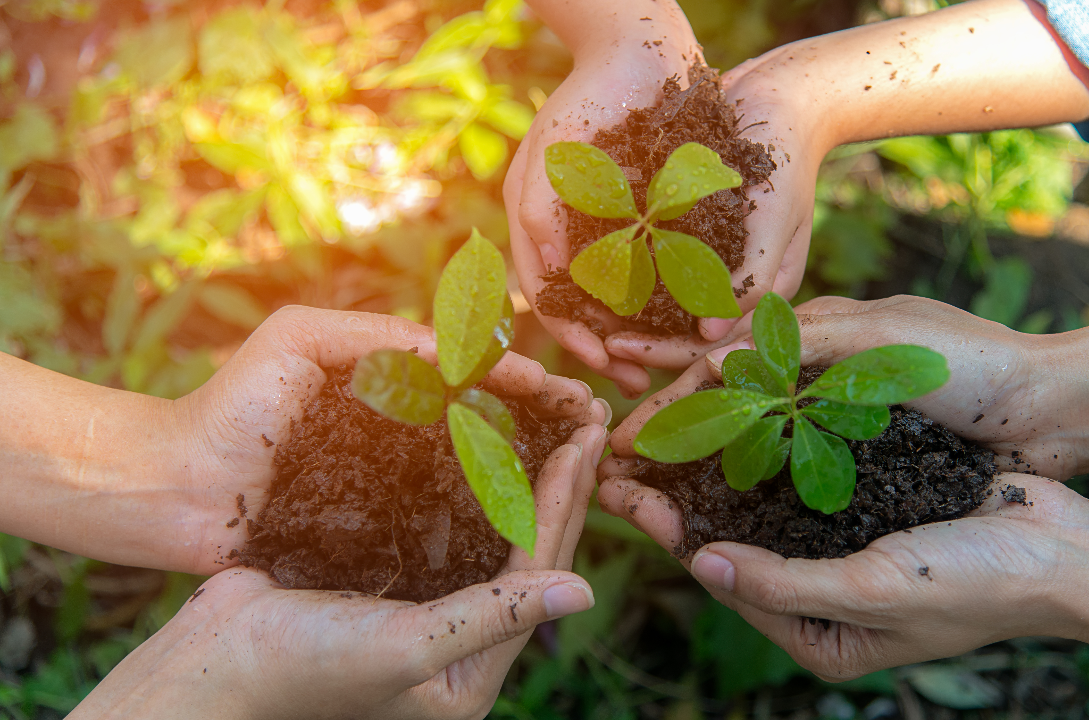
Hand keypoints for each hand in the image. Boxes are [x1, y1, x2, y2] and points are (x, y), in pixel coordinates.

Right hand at [73, 417, 608, 719]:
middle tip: (590, 417)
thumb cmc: (305, 667)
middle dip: (560, 483)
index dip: (564, 503)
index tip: (585, 440)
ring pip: (496, 530)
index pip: (539, 572)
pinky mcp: (393, 578)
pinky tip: (492, 439)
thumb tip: (586, 592)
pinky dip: (476, 480)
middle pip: (527, 549)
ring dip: (527, 475)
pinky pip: (450, 521)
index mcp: (474, 673)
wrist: (210, 664)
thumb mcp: (410, 649)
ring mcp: (428, 608)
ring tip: (557, 420)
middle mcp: (460, 643)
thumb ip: (496, 618)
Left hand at [174, 305, 605, 574]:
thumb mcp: (303, 339)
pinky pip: (440, 517)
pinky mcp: (377, 528)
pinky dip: (485, 509)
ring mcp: (389, 481)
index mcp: (385, 381)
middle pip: (485, 420)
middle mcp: (396, 432)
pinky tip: (525, 511)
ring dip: (528, 463)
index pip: (470, 373)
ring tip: (578, 464)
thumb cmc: (232, 404)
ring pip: (473, 469)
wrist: (174, 486)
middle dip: (542, 419)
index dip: (520, 378)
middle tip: (592, 422)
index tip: (563, 389)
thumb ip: (378, 336)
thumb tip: (458, 354)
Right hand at [505, 6, 700, 397]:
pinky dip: (673, 296)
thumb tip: (546, 270)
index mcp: (544, 229)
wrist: (640, 47)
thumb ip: (538, 210)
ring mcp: (618, 227)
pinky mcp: (658, 215)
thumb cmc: (586, 97)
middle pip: (592, 310)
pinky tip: (695, 316)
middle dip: (613, 348)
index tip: (605, 366)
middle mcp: (579, 235)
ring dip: (645, 332)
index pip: (554, 300)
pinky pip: (663, 267)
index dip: (577, 338)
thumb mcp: (550, 155)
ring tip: (670, 359)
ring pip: (629, 297)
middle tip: (638, 382)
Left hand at [597, 469, 1088, 711]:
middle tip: (625, 457)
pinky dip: (768, 451)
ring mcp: (846, 551)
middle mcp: (826, 598)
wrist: (1068, 547)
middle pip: (734, 542)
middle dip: (681, 500)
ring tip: (669, 429)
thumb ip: (785, 585)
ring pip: (763, 506)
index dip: (673, 537)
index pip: (728, 582)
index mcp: (821, 638)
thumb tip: (705, 565)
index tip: (627, 494)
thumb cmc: (976, 583)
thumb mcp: (870, 594)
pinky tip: (738, 417)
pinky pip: (805, 479)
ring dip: (716, 468)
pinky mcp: (869, 508)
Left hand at [601, 42, 830, 372]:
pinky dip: (628, 276)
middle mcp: (734, 283)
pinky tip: (591, 276)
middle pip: (683, 333)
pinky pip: (657, 265)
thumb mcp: (775, 217)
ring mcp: (713, 260)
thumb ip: (752, 275)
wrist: (779, 99)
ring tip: (583, 320)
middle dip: (640, 343)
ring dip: (629, 317)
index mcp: (761, 290)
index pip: (711, 343)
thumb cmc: (785, 158)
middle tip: (591, 343)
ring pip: (667, 306)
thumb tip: (712, 333)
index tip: (617, 347)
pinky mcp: (691, 234)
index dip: (664, 352)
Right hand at [606, 295, 1072, 478]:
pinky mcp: (866, 455)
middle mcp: (821, 374)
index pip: (725, 366)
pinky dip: (750, 481)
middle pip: (728, 402)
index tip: (629, 434)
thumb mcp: (884, 336)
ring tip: (656, 489)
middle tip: (622, 463)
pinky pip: (792, 468)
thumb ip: (801, 341)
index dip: (674, 401)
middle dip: (672, 429)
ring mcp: (842, 417)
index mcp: (819, 332)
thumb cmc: (975, 366)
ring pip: (753, 438)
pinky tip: (723, 504)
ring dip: (702, 461)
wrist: (1055, 412)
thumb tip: (718, 355)